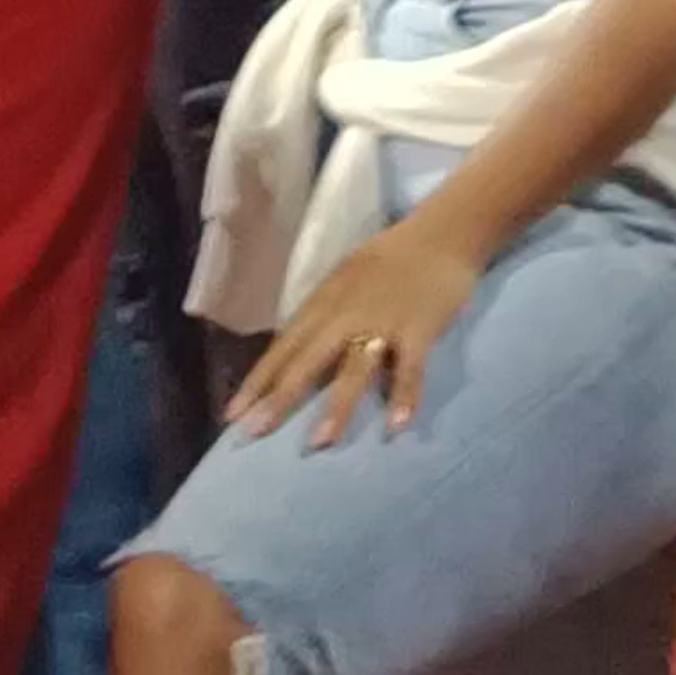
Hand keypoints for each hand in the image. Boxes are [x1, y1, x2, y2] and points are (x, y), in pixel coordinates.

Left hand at [228, 204, 487, 447]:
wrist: (443, 232)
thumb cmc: (391, 258)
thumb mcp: (346, 279)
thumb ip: (324, 315)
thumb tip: (296, 352)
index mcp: (326, 300)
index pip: (285, 346)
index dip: (258, 381)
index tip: (232, 415)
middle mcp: (347, 312)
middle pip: (308, 358)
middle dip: (281, 396)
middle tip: (255, 432)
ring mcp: (383, 321)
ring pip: (355, 367)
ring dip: (338, 405)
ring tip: (321, 442)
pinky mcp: (419, 329)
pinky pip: (410, 367)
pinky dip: (404, 395)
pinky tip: (396, 427)